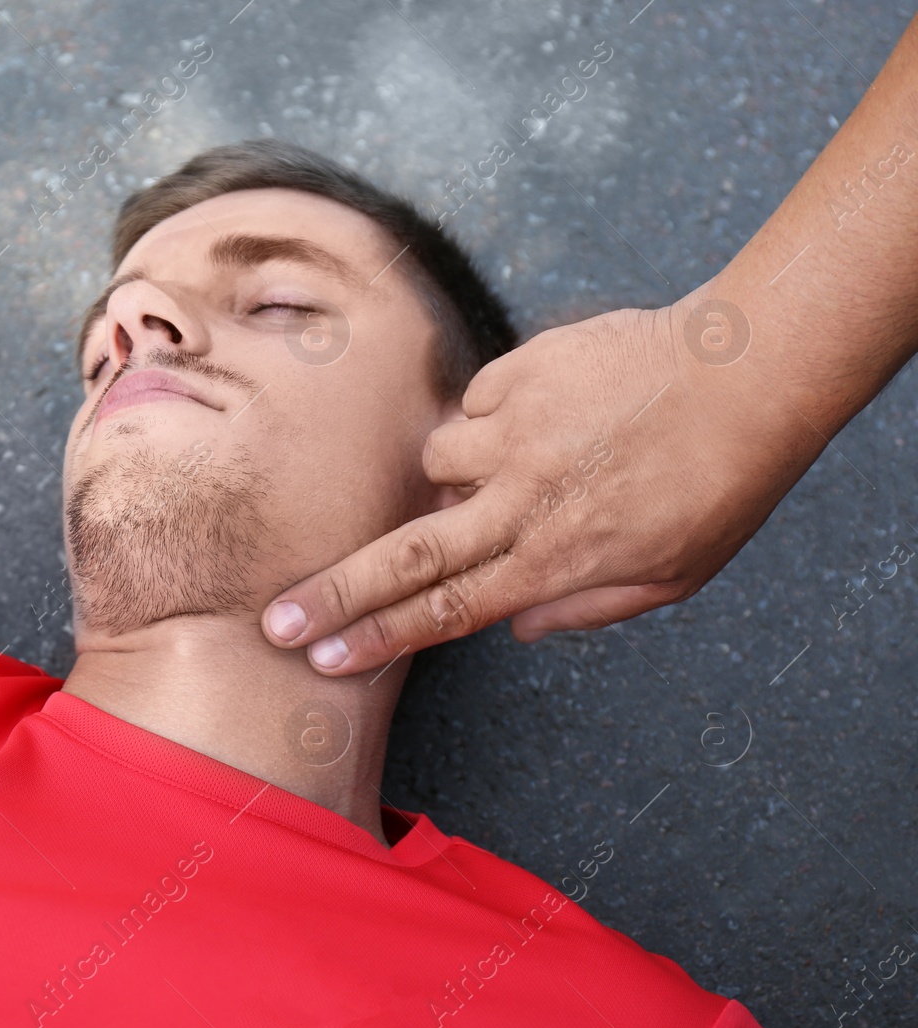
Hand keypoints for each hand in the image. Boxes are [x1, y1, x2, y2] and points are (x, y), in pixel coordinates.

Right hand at [259, 293, 829, 675]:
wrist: (750, 370)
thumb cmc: (719, 482)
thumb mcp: (673, 575)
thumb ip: (587, 608)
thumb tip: (517, 628)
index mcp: (559, 558)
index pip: (448, 611)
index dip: (378, 638)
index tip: (322, 657)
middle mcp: (524, 500)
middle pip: (409, 556)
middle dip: (336, 594)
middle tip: (278, 618)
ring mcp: (516, 432)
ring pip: (435, 463)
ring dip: (453, 474)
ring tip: (514, 464)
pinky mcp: (520, 374)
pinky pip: (475, 404)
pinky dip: (495, 416)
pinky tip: (548, 414)